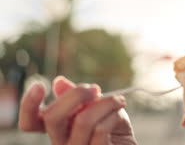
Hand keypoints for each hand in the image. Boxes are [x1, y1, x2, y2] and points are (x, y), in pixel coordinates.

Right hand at [18, 76, 137, 144]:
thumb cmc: (113, 127)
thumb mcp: (98, 107)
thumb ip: (80, 98)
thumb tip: (59, 82)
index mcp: (58, 128)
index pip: (30, 122)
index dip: (28, 105)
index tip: (39, 85)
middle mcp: (61, 143)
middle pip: (52, 118)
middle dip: (75, 95)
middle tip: (94, 89)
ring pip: (83, 121)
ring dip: (105, 103)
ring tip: (118, 100)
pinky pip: (101, 130)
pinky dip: (113, 115)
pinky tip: (119, 114)